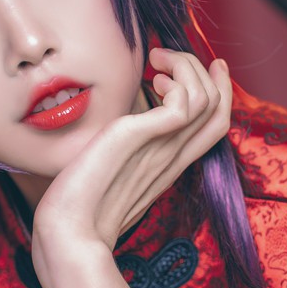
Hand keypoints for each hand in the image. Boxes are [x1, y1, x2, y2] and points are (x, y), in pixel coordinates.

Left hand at [30, 49, 231, 287]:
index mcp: (168, 164)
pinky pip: (186, 102)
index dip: (219, 90)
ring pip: (207, 99)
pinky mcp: (143, 138)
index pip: (214, 124)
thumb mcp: (109, 167)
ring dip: (187, 67)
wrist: (67, 231)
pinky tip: (150, 79)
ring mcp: (162, 148)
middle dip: (206, 72)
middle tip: (167, 56)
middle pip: (219, 109)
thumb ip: (124, 148)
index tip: (209, 65)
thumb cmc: (78, 204)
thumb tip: (120, 125)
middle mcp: (172, 155)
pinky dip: (176, 79)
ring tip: (155, 63)